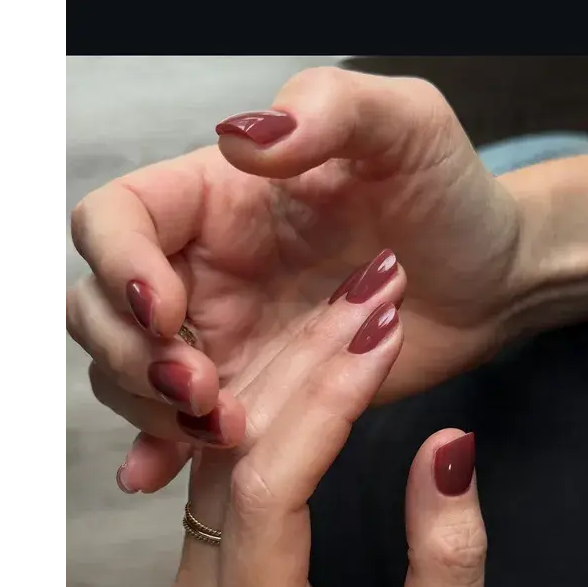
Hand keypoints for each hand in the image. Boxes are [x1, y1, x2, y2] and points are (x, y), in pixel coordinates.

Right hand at [65, 66, 520, 492]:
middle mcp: (200, 269)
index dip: (117, 266)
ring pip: (126, 376)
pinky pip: (180, 429)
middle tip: (203, 387)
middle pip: (98, 309)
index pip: (112, 221)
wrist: (489, 285)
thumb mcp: (406, 126)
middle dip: (130, 355)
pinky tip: (160, 475)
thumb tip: (241, 140)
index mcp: (213, 198)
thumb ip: (329, 110)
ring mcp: (218, 339)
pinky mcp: (247, 395)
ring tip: (223, 430)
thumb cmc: (448, 196)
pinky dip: (160, 453)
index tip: (168, 310)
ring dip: (151, 411)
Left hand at [160, 260, 486, 586]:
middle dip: (308, 366)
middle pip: (237, 457)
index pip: (268, 493)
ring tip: (349, 306)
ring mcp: (188, 583)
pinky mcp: (197, 563)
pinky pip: (225, 467)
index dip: (322, 405)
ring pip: (224, 451)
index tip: (375, 333)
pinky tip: (315, 357)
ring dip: (288, 375)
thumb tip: (445, 446)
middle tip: (368, 291)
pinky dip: (273, 409)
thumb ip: (446, 555)